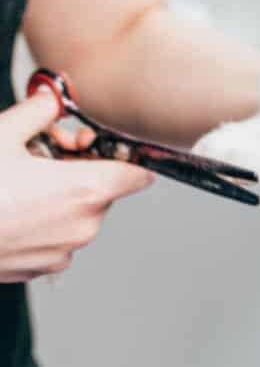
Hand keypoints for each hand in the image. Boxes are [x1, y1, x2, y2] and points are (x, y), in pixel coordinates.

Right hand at [0, 89, 153, 281]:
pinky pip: (56, 239)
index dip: (119, 155)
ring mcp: (62, 252)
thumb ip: (40, 109)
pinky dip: (42, 222)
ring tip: (19, 182)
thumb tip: (53, 97)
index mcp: (86, 191)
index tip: (92, 145)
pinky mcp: (40, 268)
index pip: (139, 173)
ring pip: (77, 215)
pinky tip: (10, 207)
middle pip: (103, 191)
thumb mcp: (3, 134)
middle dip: (79, 170)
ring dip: (58, 197)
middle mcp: (83, 226)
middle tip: (41, 156)